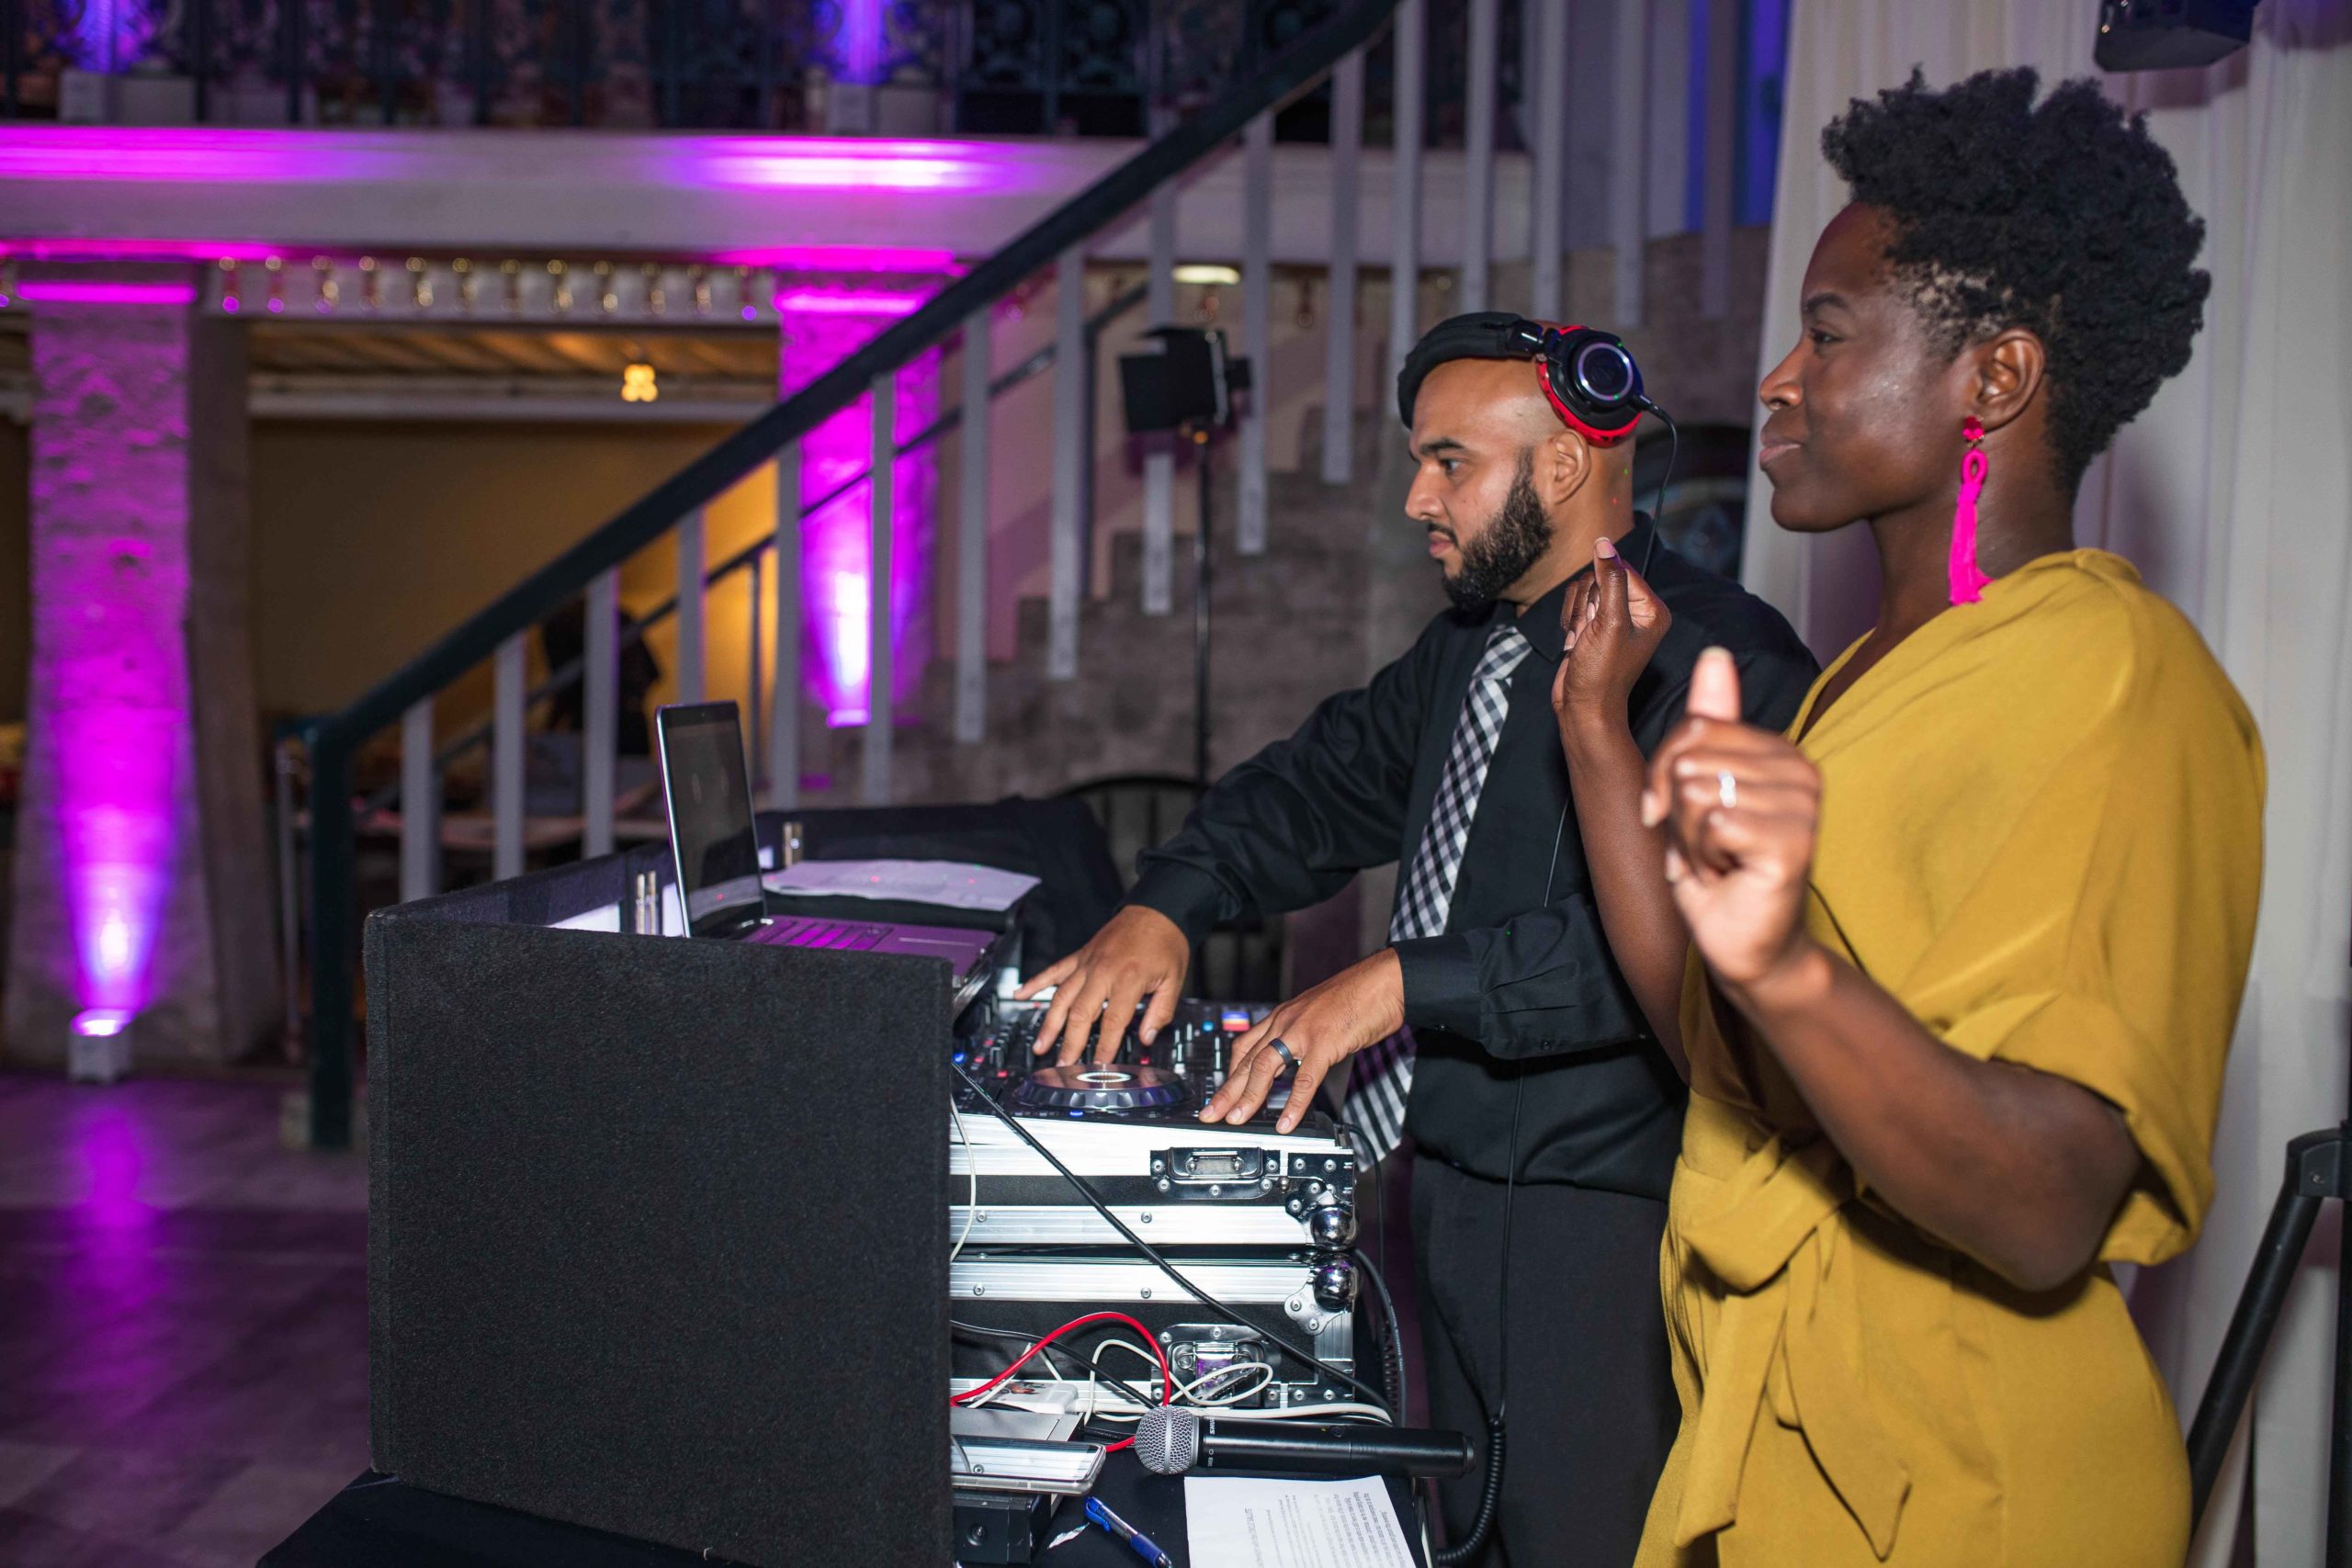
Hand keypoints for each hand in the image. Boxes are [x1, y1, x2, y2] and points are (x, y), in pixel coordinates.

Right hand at [1013, 905, 1190, 1064]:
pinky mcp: (1080, 955)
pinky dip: (1036, 983)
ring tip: (1040, 1045)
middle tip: (1062, 1065)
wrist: (1157, 909)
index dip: (1105, 1047)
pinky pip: (1054, 971)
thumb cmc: (1166, 942)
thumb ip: (1161, 1011)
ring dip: (1050, 1023)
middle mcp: (1103, 971)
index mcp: (1128, 979)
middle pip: (1080, 1013)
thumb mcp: (1174, 979)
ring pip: (1062, 997)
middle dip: (1070, 1043)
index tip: (1099, 1066)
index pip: (1113, 1021)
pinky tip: (1021, 995)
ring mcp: (1087, 963)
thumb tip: (1147, 1038)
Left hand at [1200, 951, 1405, 1134]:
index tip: (1222, 1091)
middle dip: (1226, 1090)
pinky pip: (1304, 1079)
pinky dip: (1293, 1104)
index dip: (1231, 1071)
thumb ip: (1304, 1036)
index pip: (1245, 1045)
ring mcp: (1303, 1032)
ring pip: (1264, 1067)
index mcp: (1283, 1015)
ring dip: (1247, 1097)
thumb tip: (1300, 1059)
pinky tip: (1286, 1122)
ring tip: (1235, 1120)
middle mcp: (1285, 1021)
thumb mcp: (1319, 1014)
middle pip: (1245, 1059)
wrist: (1384, 979)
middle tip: (1210, 1113)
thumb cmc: (1358, 996)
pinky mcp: (1324, 1043)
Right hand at [1553, 536, 1671, 728]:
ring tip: (1582, 641)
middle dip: (1587, 604)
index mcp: (1652, 609)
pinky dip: (1570, 622)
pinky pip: (1576, 604)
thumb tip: (1604, 543)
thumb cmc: (1602, 673)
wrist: (1583, 707)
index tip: (1597, 615)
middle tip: (1589, 632)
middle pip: (1600, 577)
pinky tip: (1576, 643)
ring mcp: (1613, 619)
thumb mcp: (1609, 622)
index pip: (1621, 569)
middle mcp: (1636, 611)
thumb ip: (1610, 579)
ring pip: (1584, 590)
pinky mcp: (1594, 626)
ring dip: (1576, 615)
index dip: (1601, 587)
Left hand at [1642, 648, 1821, 990]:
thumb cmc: (1717, 872)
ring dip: (1690, 840)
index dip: (1664, 777)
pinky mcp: (1794, 841)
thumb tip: (1714, 656)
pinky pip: (1713, 823)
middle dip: (1677, 812)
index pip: (1692, 727)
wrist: (1743, 946)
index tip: (1679, 816)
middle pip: (1689, 757)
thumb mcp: (1694, 791)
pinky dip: (1703, 857)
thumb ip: (1708, 726)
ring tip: (1719, 861)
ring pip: (1697, 791)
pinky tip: (1728, 875)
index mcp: (1779, 751)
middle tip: (1707, 847)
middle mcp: (1801, 770)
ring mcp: (1803, 805)